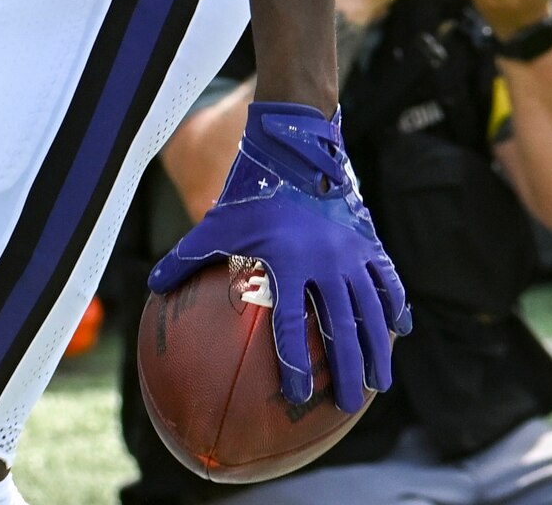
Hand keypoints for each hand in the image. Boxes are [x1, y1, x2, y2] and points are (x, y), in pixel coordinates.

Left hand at [148, 104, 411, 410]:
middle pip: (341, 327)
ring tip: (379, 383)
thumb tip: (151, 286)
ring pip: (371, 310)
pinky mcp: (368, 239)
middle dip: (346, 370)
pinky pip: (386, 279)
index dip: (295, 365)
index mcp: (286, 260)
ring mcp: (351, 250)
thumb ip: (186, 257)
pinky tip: (401, 329)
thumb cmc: (250, 190)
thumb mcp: (216, 222)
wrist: (296, 146)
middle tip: (346, 404)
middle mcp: (325, 259)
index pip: (291, 326)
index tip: (297, 399)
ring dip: (377, 348)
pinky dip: (395, 305)